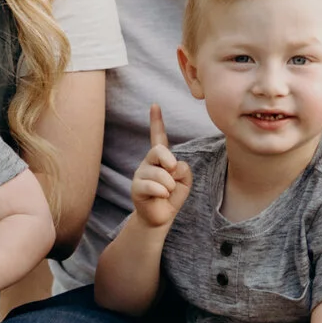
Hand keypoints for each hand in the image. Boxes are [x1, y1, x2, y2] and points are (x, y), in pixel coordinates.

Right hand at [127, 106, 191, 229]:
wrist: (160, 217)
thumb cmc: (172, 197)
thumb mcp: (185, 181)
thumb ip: (184, 170)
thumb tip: (172, 167)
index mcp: (160, 158)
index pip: (158, 136)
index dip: (156, 121)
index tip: (155, 105)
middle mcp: (148, 162)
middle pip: (158, 150)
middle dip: (169, 160)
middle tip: (173, 171)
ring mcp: (140, 174)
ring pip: (159, 172)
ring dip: (170, 184)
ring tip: (167, 192)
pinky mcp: (136, 188)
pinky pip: (153, 185)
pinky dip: (162, 192)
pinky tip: (161, 197)